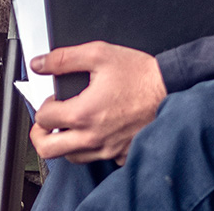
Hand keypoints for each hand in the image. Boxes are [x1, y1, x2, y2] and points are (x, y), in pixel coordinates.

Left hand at [28, 41, 167, 164]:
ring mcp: (108, 149)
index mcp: (83, 113)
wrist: (174, 88)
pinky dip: (91, 150)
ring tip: (70, 127)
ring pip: (71, 157)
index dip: (44, 106)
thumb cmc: (141, 74)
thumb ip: (63, 59)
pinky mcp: (123, 154)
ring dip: (64, 143)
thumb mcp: (99, 54)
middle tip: (46, 124)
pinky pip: (98, 160)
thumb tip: (39, 64)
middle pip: (48, 149)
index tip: (54, 100)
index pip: (43, 119)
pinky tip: (96, 134)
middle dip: (40, 135)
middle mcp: (93, 137)